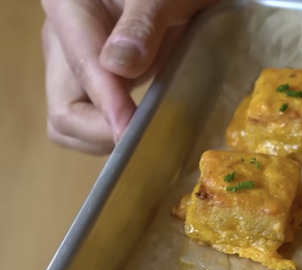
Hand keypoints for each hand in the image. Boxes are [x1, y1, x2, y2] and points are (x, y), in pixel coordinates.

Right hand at [42, 0, 220, 153]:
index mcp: (70, 9)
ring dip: (109, 138)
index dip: (107, 104)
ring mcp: (79, 64)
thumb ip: (143, 21)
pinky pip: (96, 120)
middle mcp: (64, 40)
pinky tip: (152, 127)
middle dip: (103, 132)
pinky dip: (120, 132)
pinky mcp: (99, 81)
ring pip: (75, 122)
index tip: (131, 131)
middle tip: (146, 137)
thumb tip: (120, 65)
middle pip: (64, 109)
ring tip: (150, 132)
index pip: (81, 67)